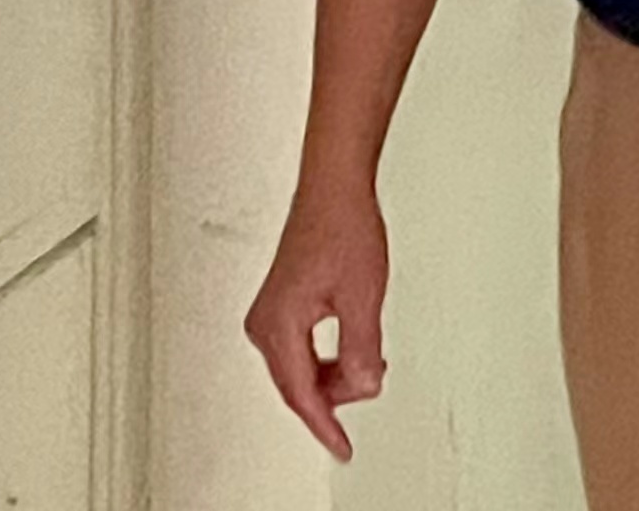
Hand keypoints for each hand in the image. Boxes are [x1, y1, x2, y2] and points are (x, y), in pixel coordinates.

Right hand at [245, 180, 390, 461]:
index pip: (301, 394)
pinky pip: (302, 348)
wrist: (334, 189)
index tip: (343, 449)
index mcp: (278, 326)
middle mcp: (265, 324)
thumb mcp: (363, 296)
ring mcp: (270, 314)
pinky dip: (329, 356)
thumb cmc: (344, 228)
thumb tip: (364, 387)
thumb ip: (362, 348)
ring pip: (302, 368)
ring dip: (336, 372)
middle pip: (300, 384)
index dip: (325, 426)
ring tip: (370, 359)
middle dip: (338, 393)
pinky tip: (354, 349)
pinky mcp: (281, 305)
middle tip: (374, 379)